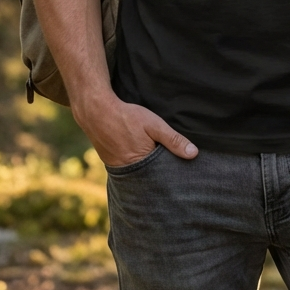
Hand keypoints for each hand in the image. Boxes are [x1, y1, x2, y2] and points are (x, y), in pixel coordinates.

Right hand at [75, 95, 197, 167]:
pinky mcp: (112, 164)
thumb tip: (193, 154)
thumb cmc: (127, 117)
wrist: (96, 111)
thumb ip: (173, 140)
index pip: (162, 178)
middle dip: (161, 176)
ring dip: (149, 171)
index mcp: (142, 165)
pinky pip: (129, 169)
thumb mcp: (154, 125)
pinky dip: (137, 165)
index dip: (172, 175)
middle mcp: (130, 172)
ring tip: (159, 166)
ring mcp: (119, 169)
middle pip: (151, 179)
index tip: (183, 176)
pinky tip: (142, 158)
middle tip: (173, 173)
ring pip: (140, 174)